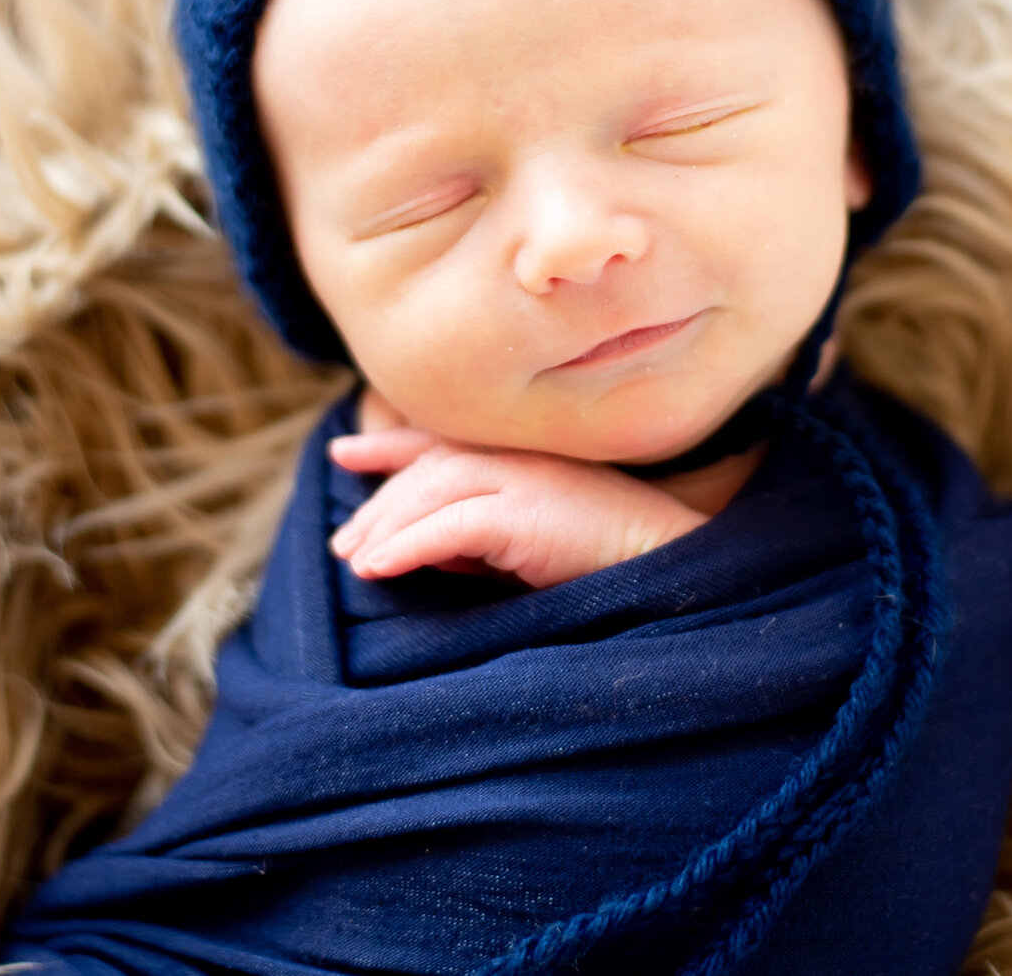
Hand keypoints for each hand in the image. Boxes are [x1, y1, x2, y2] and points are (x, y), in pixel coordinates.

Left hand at [327, 419, 709, 589]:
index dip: (388, 445)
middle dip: (377, 504)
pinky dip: (407, 545)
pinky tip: (377, 568)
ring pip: (429, 493)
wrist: (670, 565)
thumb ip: (484, 539)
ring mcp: (520, 479)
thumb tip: (430, 551)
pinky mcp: (525, 512)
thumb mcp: (532, 544)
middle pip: (424, 470)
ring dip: (384, 529)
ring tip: (352, 564)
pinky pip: (449, 526)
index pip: (439, 443)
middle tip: (341, 544)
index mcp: (520, 458)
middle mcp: (515, 458)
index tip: (344, 452)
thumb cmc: (609, 561)